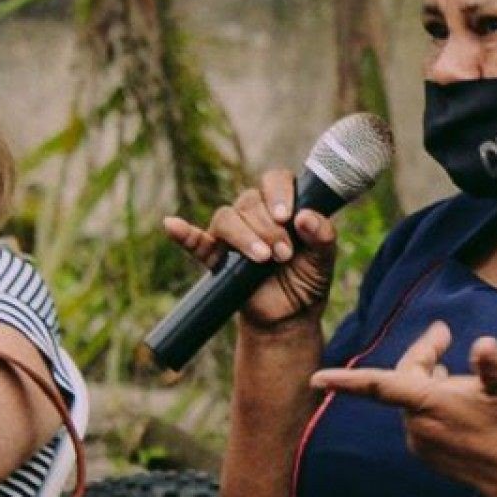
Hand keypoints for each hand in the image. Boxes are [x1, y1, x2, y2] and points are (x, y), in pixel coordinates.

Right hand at [162, 169, 337, 330]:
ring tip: (263, 259)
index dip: (279, 192)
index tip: (286, 217)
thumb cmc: (308, 281)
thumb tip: (305, 216)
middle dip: (269, 228)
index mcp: (283, 206)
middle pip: (250, 200)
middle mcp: (255, 214)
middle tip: (284, 255)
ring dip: (244, 236)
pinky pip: (194, 241)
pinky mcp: (215, 257)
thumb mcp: (325, 260)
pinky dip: (183, 233)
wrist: (290, 317)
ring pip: (226, 217)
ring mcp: (232, 234)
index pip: (275, 180)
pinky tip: (171, 225)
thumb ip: (323, 236)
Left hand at [310, 321, 496, 496]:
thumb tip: (485, 344)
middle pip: (404, 379)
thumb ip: (494, 365)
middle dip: (423, 354)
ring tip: (455, 369)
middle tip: (446, 334)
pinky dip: (432, 402)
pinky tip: (459, 400)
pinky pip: (420, 418)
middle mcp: (419, 428)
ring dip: (429, 380)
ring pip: (412, 399)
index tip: (316, 378)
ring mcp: (422, 445)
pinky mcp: (430, 455)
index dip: (348, 380)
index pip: (380, 386)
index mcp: (431, 407)